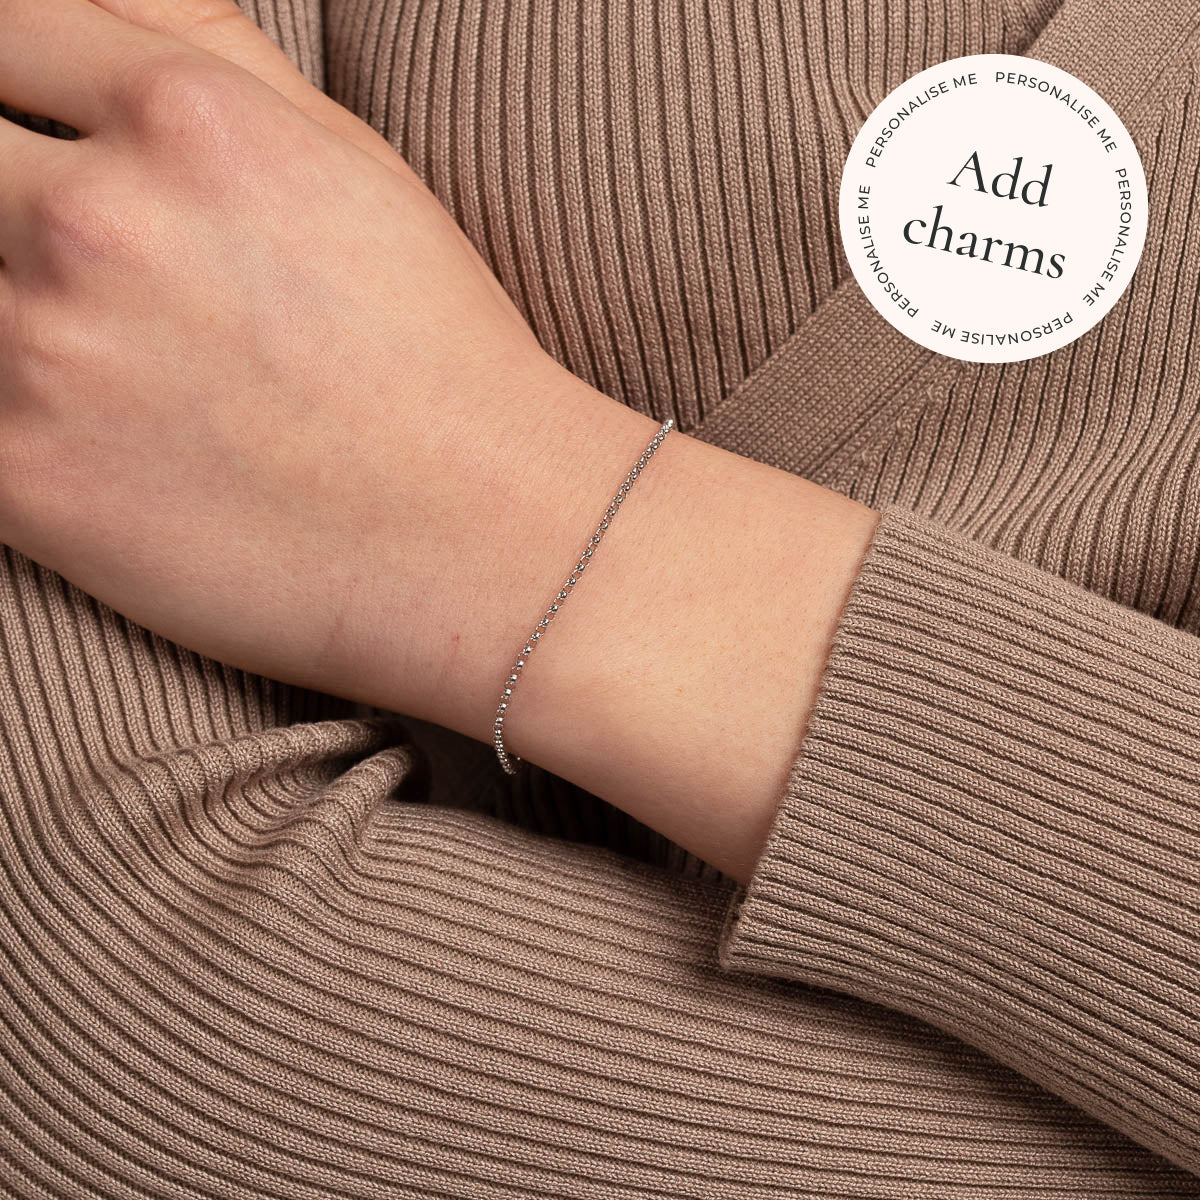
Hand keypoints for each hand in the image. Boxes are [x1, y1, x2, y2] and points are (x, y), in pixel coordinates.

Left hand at [0, 0, 585, 717]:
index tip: (32, 142)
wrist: (480, 539)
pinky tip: (96, 430)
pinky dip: (11, 410)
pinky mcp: (22, 482)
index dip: (7, 87)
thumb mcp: (348, 160)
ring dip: (12, 309)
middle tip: (99, 271)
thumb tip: (102, 4)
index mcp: (185, 120)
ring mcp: (44, 357)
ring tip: (111, 365)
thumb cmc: (434, 358)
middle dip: (9, 202)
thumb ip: (206, 40)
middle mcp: (97, 223)